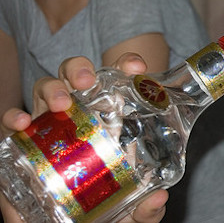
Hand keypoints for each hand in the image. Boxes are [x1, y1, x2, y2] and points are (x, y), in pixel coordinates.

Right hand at [0, 54, 165, 222]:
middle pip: (78, 75)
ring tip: (62, 103)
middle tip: (89, 82)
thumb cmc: (106, 210)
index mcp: (113, 120)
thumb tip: (157, 200)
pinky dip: (14, 117)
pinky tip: (23, 123)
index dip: (127, 66)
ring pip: (47, 89)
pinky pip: (13, 122)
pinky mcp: (22, 144)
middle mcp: (81, 116)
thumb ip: (147, 209)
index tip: (136, 67)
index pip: (120, 81)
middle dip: (81, 69)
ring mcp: (51, 126)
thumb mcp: (131, 213)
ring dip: (52, 88)